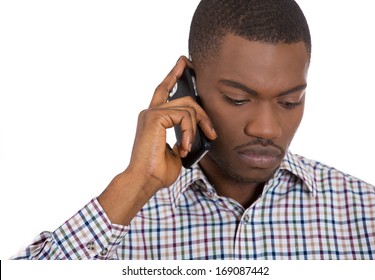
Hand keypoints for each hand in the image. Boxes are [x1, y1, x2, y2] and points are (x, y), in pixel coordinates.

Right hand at [124, 57, 216, 191]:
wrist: (144, 181)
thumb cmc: (157, 171)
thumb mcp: (177, 151)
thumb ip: (184, 137)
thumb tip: (196, 134)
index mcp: (154, 120)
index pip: (164, 90)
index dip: (174, 75)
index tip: (183, 63)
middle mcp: (151, 113)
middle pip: (184, 98)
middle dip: (202, 113)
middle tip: (211, 132)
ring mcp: (151, 114)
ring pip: (188, 106)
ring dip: (197, 127)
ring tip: (190, 147)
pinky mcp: (154, 117)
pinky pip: (184, 115)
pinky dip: (189, 131)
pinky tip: (184, 146)